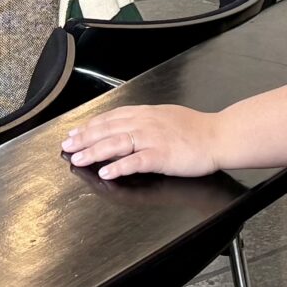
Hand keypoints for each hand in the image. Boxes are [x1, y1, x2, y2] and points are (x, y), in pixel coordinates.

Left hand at [62, 104, 220, 179]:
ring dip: (93, 152)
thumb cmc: (196, 129)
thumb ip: (145, 120)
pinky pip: (135, 161)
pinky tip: (106, 172)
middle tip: (66, 146)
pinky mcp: (161, 155)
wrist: (219, 136)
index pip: (111, 118)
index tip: (74, 132)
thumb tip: (126, 126)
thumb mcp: (166, 116)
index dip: (90, 125)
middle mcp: (145, 123)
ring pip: (116, 143)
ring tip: (77, 159)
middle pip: (108, 129)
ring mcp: (153, 139)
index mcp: (146, 113)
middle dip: (84, 138)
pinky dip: (119, 166)